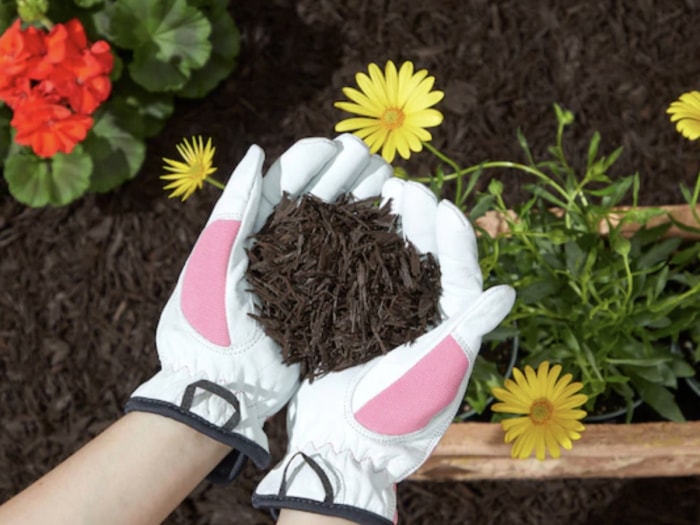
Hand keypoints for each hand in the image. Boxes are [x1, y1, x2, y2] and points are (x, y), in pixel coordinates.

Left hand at [125, 134, 391, 481]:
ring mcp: (305, 274)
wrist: (221, 389)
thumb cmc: (207, 325)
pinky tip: (392, 231)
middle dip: (347, 175)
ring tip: (390, 183)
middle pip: (319, 200)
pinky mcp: (323, 301)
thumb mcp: (214, 264)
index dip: (314, 160)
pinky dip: (370, 247)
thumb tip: (255, 153)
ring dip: (362, 205)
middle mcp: (282, 247)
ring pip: (338, 230)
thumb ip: (236, 210)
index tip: (340, 146)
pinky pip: (349, 267)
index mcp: (253, 230)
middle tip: (376, 160)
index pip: (286, 182)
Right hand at [253, 179, 514, 523]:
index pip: (458, 276)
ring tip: (379, 198)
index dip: (455, 239)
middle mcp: (418, 323)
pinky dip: (356, 255)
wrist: (340, 446)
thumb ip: (467, 329)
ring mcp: (384, 323)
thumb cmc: (396, 415)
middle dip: (418, 224)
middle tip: (405, 187)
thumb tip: (507, 289)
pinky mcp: (351, 326)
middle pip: (424, 262)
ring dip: (388, 233)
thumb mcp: (437, 372)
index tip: (445, 205)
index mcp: (447, 331)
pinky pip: (358, 283)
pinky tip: (347, 232)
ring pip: (390, 267)